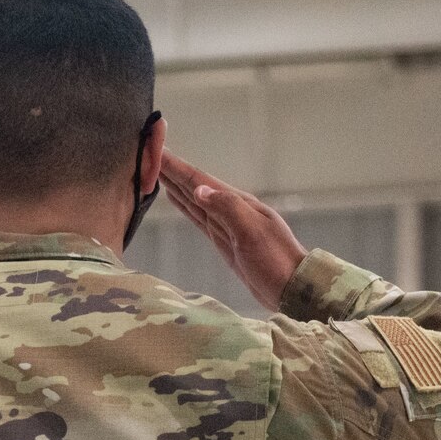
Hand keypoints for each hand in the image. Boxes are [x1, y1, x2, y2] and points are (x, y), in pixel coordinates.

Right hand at [160, 152, 307, 311]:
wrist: (293, 290)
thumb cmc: (277, 261)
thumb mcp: (253, 232)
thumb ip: (227, 208)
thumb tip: (199, 189)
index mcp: (239, 203)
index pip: (201, 180)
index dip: (177, 166)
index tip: (157, 149)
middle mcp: (232, 210)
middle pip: (195, 186)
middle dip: (172, 170)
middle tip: (148, 153)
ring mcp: (227, 226)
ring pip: (195, 200)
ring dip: (176, 185)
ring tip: (157, 170)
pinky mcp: (224, 242)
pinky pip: (200, 218)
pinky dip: (187, 205)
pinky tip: (178, 198)